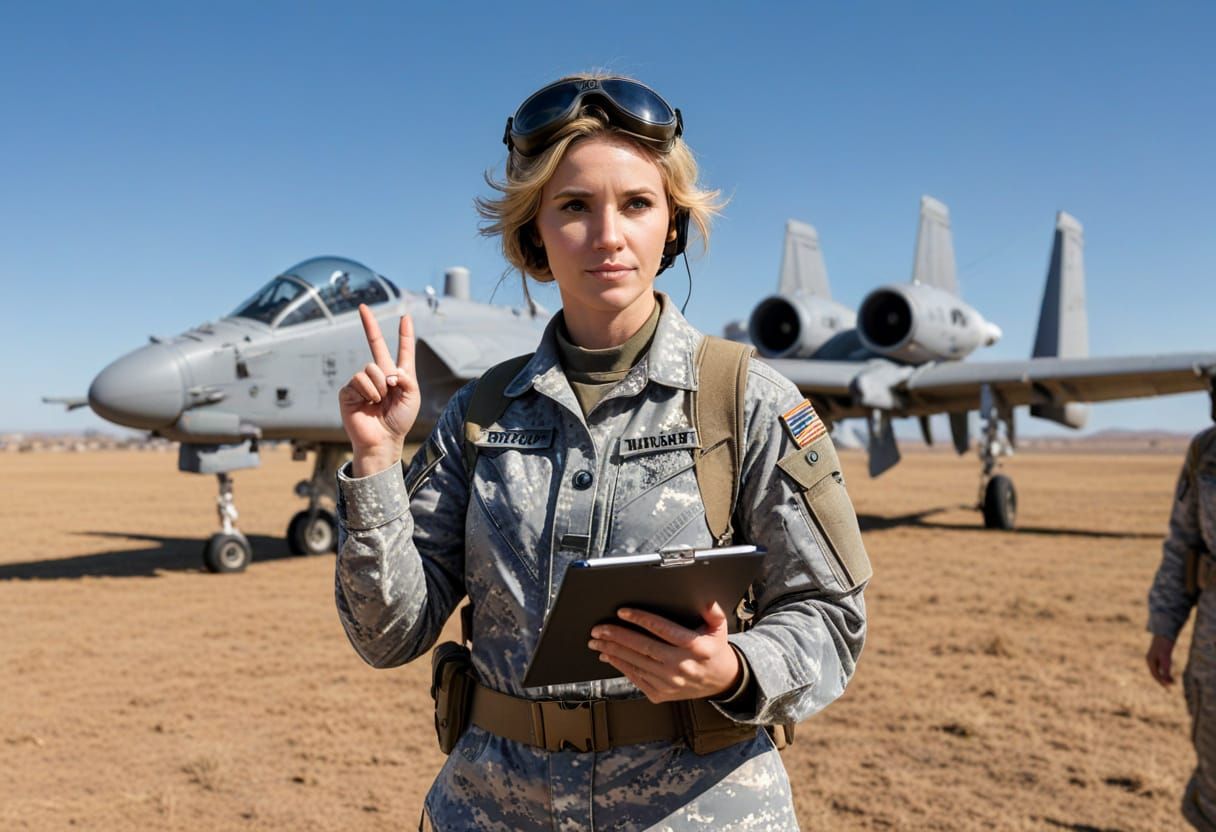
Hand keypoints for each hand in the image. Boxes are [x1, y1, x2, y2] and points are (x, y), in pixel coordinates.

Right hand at [338, 304, 420, 475]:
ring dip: (380, 385)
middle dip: (369, 324)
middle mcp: (380, 375)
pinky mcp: (349, 390)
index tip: (405, 317)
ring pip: (371, 368)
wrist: (382, 440)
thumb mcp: (412, 398)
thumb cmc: (399, 421)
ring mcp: (363, 381)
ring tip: (380, 401)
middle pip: (375, 345)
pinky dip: (368, 391)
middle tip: (362, 306)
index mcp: (398, 376)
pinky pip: (359, 380)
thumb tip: (390, 370)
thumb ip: (407, 378)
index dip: (404, 334)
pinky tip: (369, 403)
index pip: (402, 350)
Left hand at [589, 602, 741, 702]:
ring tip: (597, 641)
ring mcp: (670, 682)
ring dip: (613, 651)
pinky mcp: (662, 693)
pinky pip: (636, 678)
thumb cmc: (715, 650)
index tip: (622, 612)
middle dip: (617, 636)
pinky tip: (609, 656)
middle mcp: (682, 665)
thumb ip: (712, 610)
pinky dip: (620, 666)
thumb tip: (704, 597)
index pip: (663, 630)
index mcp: (695, 646)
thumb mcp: (719, 627)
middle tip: (599, 628)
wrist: (721, 682)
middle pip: (644, 647)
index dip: (641, 619)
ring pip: (636, 663)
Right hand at [1146, 634, 1175, 688]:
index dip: (1162, 682)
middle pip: (1155, 673)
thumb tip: (1166, 682)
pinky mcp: (1157, 655)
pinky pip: (1159, 666)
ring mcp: (1153, 657)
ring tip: (1172, 681)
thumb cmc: (1165, 646)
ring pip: (1157, 670)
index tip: (1169, 687)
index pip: (1155, 674)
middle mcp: (1150, 659)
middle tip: (1171, 686)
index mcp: (1150, 661)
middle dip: (1162, 680)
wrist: (1165, 633)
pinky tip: (1169, 672)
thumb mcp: (1166, 659)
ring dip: (1163, 676)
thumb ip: (1165, 670)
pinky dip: (1164, 671)